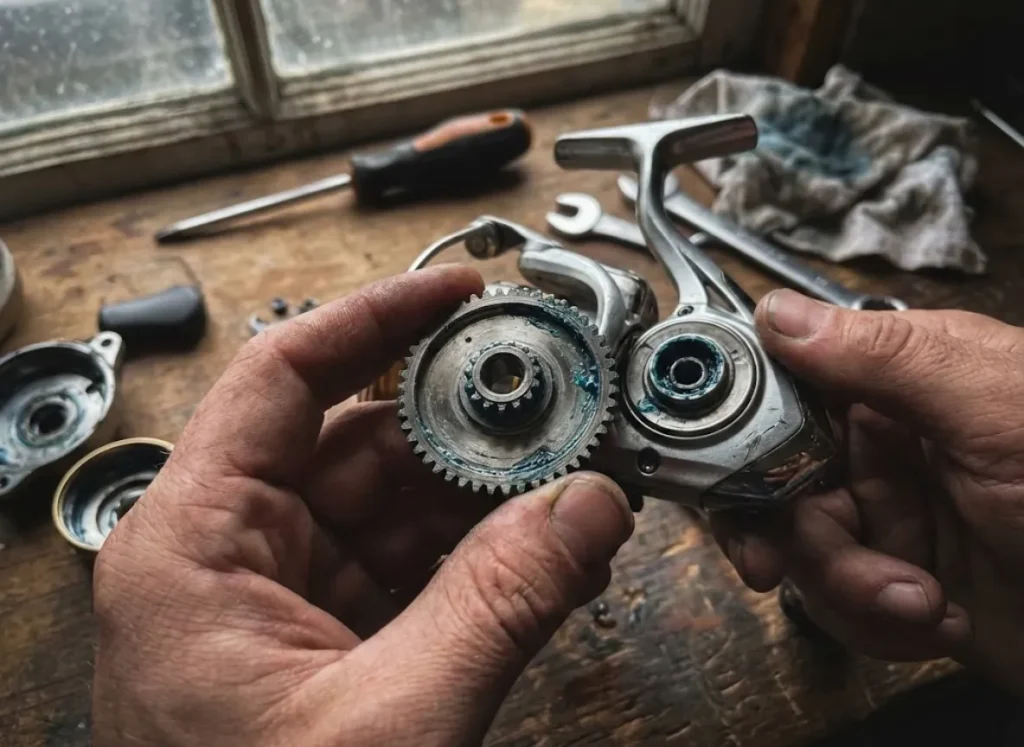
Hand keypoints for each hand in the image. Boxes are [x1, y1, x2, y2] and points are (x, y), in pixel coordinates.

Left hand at [92, 266, 633, 746]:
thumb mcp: (393, 722)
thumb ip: (502, 602)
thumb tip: (588, 507)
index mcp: (195, 547)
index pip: (285, 377)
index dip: (377, 318)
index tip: (456, 290)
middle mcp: (232, 556)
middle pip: (361, 439)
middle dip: (466, 421)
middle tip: (555, 400)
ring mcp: (287, 600)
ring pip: (399, 505)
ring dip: (489, 493)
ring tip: (571, 476)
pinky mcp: (332, 645)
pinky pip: (416, 568)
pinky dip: (484, 555)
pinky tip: (548, 544)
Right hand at [714, 289, 1023, 693]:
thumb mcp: (998, 408)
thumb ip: (886, 355)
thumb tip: (778, 313)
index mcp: (901, 380)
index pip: (784, 388)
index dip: (741, 432)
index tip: (724, 477)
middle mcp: (884, 444)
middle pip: (773, 480)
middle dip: (794, 535)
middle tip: (804, 564)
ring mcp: (891, 515)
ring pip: (800, 549)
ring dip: (848, 588)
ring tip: (919, 604)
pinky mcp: (898, 581)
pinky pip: (836, 601)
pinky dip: (875, 621)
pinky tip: (935, 622)